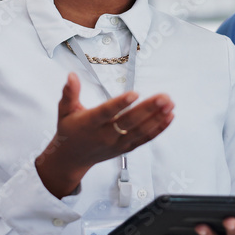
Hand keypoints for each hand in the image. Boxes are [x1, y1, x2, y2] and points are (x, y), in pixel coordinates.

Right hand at [35, 73, 173, 197]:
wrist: (72, 158)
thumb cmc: (69, 130)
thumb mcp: (64, 110)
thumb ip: (69, 93)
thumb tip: (72, 75)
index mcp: (90, 123)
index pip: (107, 112)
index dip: (121, 104)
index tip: (135, 93)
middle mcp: (105, 135)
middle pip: (129, 122)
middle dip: (148, 109)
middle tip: (163, 96)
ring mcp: (117, 143)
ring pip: (140, 131)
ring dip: (157, 118)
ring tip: (170, 104)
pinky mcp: (126, 148)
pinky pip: (145, 139)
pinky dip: (159, 129)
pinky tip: (169, 116)